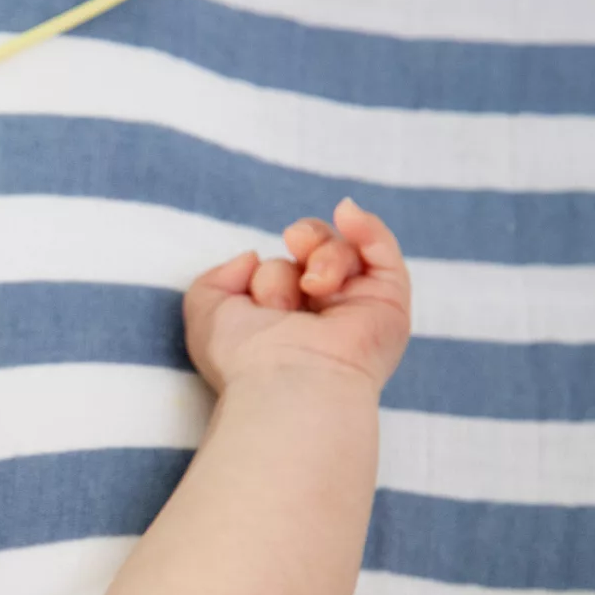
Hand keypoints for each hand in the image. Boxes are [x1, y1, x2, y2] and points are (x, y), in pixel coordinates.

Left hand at [184, 198, 411, 393]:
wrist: (289, 380)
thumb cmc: (243, 358)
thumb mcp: (206, 314)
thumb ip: (216, 279)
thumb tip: (253, 257)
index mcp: (285, 321)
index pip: (281, 271)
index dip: (263, 274)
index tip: (251, 296)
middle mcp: (322, 315)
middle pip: (312, 252)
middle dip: (296, 252)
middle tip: (290, 277)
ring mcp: (357, 308)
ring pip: (340, 250)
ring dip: (320, 258)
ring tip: (312, 286)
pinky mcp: (388, 302)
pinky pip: (382, 250)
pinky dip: (366, 226)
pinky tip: (346, 213)